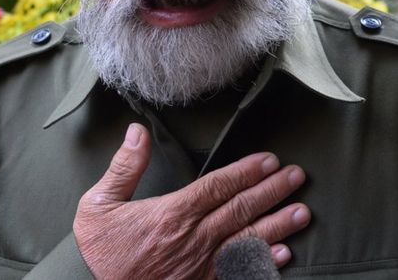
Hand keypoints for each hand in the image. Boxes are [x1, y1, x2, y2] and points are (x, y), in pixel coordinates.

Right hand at [74, 123, 309, 278]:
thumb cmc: (95, 252)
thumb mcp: (98, 204)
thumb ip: (124, 167)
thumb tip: (137, 131)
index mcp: (170, 215)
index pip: (218, 187)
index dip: (247, 172)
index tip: (270, 160)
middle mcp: (191, 240)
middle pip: (240, 210)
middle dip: (272, 191)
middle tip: (298, 177)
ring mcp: (198, 267)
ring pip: (247, 242)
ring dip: (277, 226)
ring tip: (303, 212)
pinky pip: (237, 274)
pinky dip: (262, 264)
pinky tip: (283, 255)